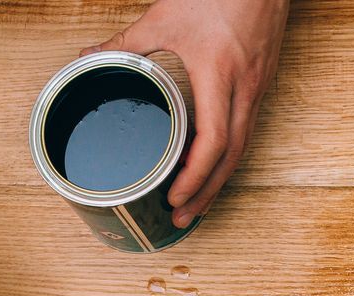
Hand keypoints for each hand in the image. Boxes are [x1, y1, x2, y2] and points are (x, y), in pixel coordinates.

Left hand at [83, 0, 289, 226]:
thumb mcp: (165, 16)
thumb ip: (127, 42)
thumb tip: (90, 58)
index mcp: (219, 75)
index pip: (213, 142)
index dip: (195, 177)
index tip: (175, 197)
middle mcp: (244, 88)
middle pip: (231, 157)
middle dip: (207, 192)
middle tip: (184, 217)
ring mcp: (258, 87)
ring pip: (243, 147)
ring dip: (220, 179)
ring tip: (198, 203)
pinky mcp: (263, 82)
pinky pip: (248, 129)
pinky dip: (230, 155)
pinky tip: (213, 165)